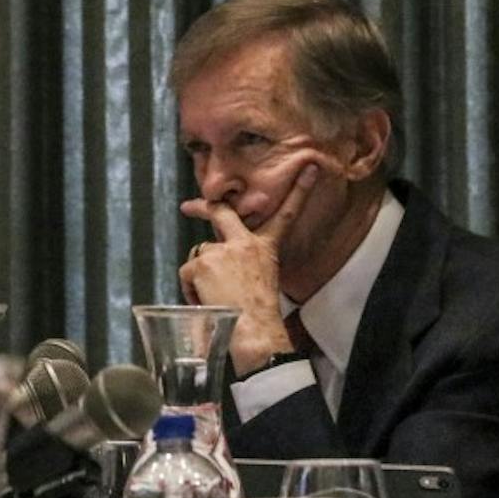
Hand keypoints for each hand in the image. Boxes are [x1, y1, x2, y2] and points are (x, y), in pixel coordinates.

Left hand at [179, 160, 319, 372]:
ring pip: (199, 255)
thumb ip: (246, 267)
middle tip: (189, 207)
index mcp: (265, 248)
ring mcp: (222, 250)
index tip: (311, 168)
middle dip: (205, 207)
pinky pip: (187, 272)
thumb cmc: (259, 316)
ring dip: (198, 274)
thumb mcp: (262, 283)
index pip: (286, 214)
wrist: (252, 329)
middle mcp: (245, 243)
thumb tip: (225, 270)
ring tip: (212, 297)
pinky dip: (190, 288)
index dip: (300, 190)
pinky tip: (205, 300)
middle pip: (223, 215)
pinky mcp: (203, 261)